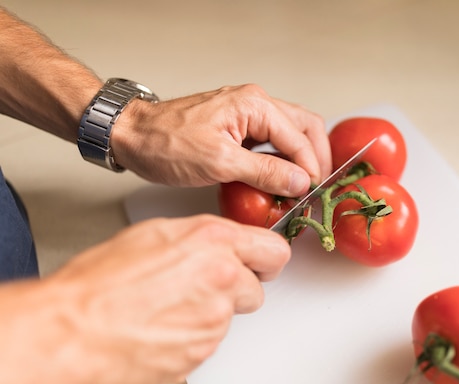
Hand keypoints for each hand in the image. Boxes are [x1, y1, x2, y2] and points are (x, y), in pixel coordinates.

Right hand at [46, 214, 289, 383]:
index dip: (265, 260)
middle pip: (258, 288)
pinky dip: (193, 336)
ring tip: (169, 307)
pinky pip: (210, 341)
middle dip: (238, 289)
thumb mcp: (156, 234)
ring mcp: (216, 318)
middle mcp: (223, 277)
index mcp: (213, 240)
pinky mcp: (204, 350)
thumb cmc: (101, 281)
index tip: (260, 264)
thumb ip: (202, 238)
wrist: (72, 328)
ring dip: (210, 313)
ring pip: (231, 316)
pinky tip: (163, 326)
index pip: (273, 250)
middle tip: (204, 289)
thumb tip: (220, 245)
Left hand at [113, 84, 331, 196]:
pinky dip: (282, 159)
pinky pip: (272, 140)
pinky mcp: (238, 126)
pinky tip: (279, 179)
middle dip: (316, 158)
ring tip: (301, 186)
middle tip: (316, 188)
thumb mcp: (219, 163)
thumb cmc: (164, 143)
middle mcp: (255, 103)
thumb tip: (300, 181)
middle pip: (306, 127)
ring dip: (300, 158)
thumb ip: (264, 171)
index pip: (301, 138)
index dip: (311, 169)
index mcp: (255, 105)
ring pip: (292, 132)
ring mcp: (247, 113)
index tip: (313, 195)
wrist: (132, 135)